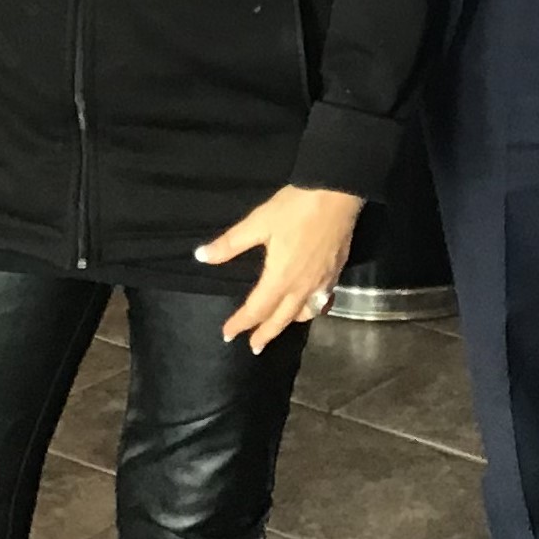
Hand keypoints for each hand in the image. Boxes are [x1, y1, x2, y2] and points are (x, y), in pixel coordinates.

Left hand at [196, 185, 362, 353]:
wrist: (338, 191)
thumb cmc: (295, 208)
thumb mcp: (258, 222)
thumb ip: (230, 244)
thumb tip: (201, 257)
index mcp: (280, 279)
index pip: (256, 310)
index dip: (240, 324)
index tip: (227, 334)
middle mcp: (302, 288)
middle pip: (281, 320)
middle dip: (265, 334)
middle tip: (254, 347)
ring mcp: (322, 281)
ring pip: (305, 313)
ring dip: (290, 322)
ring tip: (281, 324)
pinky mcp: (336, 271)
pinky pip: (323, 300)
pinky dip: (312, 308)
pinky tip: (312, 301)